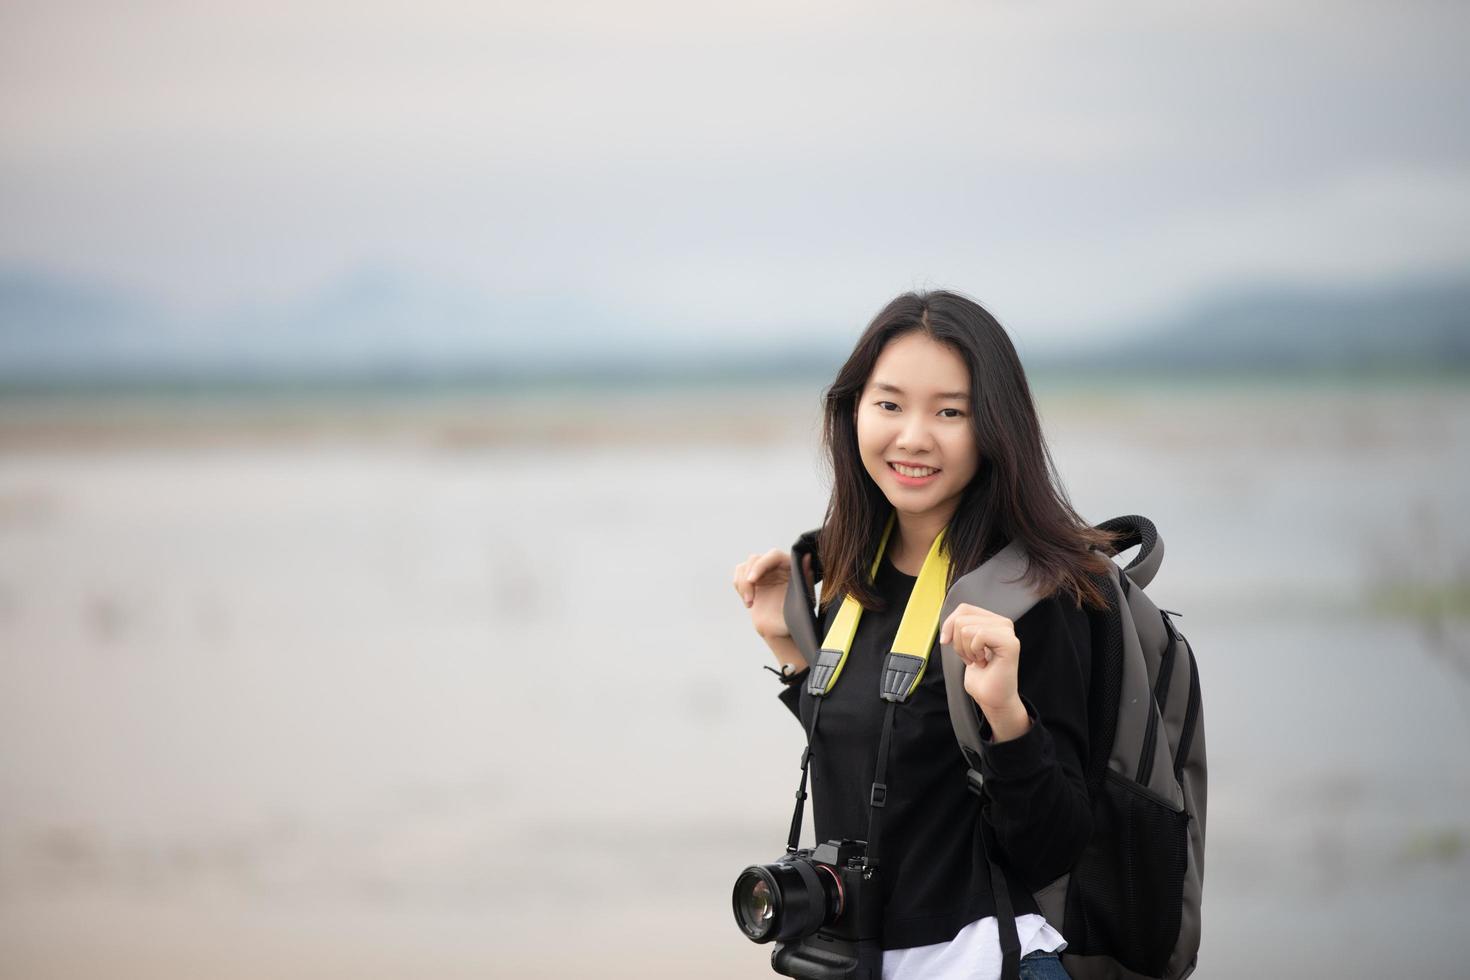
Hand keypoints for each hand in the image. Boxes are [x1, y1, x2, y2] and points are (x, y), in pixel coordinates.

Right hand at [733, 548, 812, 639]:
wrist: (782, 630)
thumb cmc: (796, 616)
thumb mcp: (803, 599)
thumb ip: (805, 578)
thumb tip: (807, 557)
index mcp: (790, 567)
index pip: (774, 555)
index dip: (761, 565)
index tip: (752, 580)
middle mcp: (776, 567)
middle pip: (755, 559)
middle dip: (748, 578)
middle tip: (749, 599)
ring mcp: (763, 574)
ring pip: (744, 566)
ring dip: (742, 584)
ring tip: (749, 602)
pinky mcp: (752, 581)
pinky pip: (739, 576)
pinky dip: (739, 587)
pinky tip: (749, 603)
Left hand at [939, 602, 1022, 717]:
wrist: (992, 698)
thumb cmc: (980, 676)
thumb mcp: (963, 644)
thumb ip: (960, 627)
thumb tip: (948, 622)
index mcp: (993, 621)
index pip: (963, 608)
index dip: (949, 625)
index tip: (949, 643)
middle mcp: (1003, 623)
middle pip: (962, 617)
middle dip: (958, 642)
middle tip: (971, 658)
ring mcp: (1008, 632)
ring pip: (967, 627)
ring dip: (966, 650)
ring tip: (978, 660)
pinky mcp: (1010, 642)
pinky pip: (980, 635)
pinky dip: (975, 652)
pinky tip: (984, 662)